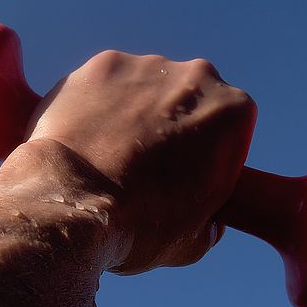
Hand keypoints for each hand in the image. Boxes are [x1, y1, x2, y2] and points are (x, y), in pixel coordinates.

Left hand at [0, 50, 256, 273]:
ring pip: (144, 88)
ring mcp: (145, 66)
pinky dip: (96, 105)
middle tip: (147, 164)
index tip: (191, 172)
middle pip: (189, 98)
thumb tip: (208, 222)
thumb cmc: (139, 227)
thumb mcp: (194, 240)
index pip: (232, 126)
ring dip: (133, 113)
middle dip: (172, 124)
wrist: (73, 206)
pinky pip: (104, 85)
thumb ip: (210, 218)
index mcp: (233, 113)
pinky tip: (83, 140)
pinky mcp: (100, 65)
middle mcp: (196, 77)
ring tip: (107, 156)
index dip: (211, 151)